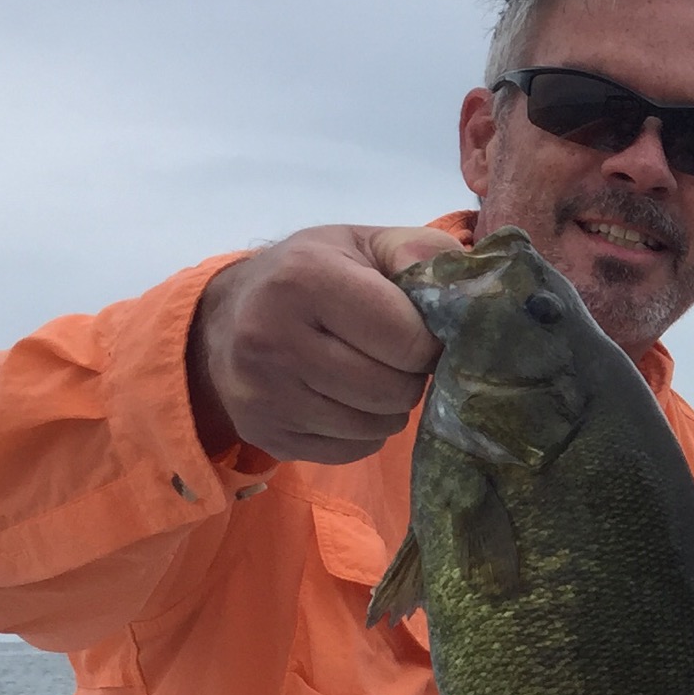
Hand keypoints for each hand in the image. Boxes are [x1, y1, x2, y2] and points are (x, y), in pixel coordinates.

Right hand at [187, 226, 453, 462]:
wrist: (223, 316)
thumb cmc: (313, 274)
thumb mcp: (364, 243)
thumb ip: (422, 253)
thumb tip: (470, 294)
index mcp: (304, 279)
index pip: (408, 341)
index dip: (428, 341)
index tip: (418, 330)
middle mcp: (273, 338)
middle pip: (393, 390)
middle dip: (410, 375)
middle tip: (394, 356)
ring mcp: (263, 393)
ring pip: (376, 427)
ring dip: (389, 406)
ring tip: (368, 374)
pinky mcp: (265, 434)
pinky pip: (351, 451)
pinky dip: (363, 431)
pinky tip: (344, 399)